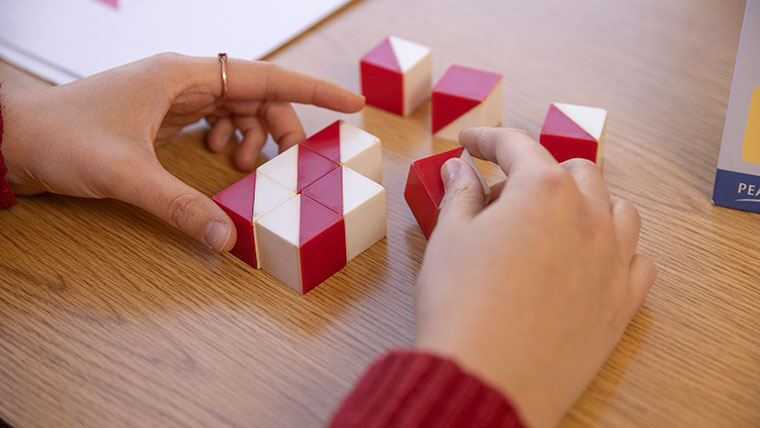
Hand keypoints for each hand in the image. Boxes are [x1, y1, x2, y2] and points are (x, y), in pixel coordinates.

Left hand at [0, 53, 363, 250]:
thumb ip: (179, 206)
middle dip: (282, 127)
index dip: (313, 90)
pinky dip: (230, 139)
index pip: (265, 75)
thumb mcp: (124, 175)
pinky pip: (216, 118)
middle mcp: (183, 78)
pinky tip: (220, 160)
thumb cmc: (62, 139)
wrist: (16, 139)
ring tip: (245, 169)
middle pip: (257, 94)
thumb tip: (228, 238)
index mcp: (181, 75)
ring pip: (238, 107)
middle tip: (290, 166)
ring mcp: (174, 94)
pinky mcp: (164, 113)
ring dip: (254, 136)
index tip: (353, 102)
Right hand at [414, 128, 656, 427]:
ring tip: (553, 222)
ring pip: (617, 209)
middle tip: (502, 196)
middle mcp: (589, 217)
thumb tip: (461, 170)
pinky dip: (615, 250)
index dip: (487, 140)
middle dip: (538, 172)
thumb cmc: (462, 306)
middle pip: (574, 170)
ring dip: (586, 203)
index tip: (470, 144)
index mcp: (543, 191)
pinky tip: (590, 260)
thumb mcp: (449, 238)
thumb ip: (460, 194)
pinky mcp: (622, 302)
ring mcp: (613, 260)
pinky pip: (637, 260)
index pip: (517, 146)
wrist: (488, 378)